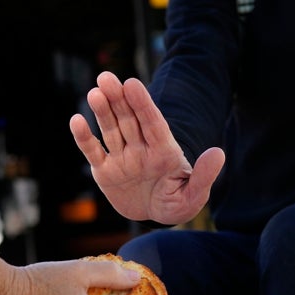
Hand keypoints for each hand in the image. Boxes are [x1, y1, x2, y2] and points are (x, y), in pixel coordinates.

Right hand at [69, 71, 224, 226]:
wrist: (155, 216)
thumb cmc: (177, 203)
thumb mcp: (194, 196)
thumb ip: (204, 176)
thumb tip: (218, 153)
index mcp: (163, 151)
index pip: (153, 124)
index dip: (143, 104)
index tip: (133, 84)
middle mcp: (141, 149)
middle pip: (129, 120)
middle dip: (118, 99)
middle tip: (107, 77)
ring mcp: (122, 158)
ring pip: (110, 130)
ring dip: (102, 111)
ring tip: (95, 92)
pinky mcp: (105, 171)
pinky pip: (93, 152)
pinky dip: (84, 138)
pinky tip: (76, 120)